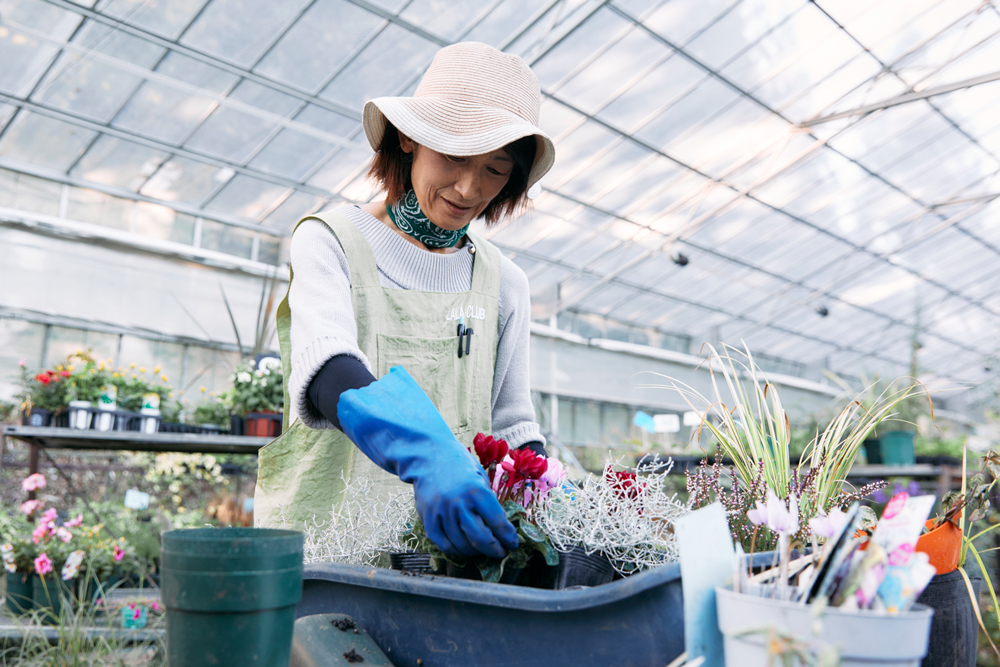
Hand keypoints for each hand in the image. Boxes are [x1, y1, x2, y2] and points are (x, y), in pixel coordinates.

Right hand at [338, 366, 518, 558]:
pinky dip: (456, 550)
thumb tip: (502, 527)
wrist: (429, 456)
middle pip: (480, 538)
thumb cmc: (459, 465)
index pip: (497, 522)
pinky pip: (443, 543)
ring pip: (462, 544)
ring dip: (476, 552)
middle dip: (494, 550)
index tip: (513, 544)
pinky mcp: (427, 518)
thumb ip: (489, 501)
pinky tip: (464, 548)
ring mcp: (441, 512)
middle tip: (500, 552)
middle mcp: (458, 503)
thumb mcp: (481, 477)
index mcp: (476, 491)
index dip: (507, 537)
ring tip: (483, 550)